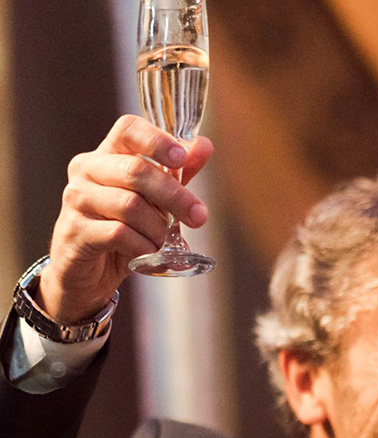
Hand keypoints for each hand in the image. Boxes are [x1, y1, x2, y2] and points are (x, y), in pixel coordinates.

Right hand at [39, 115, 212, 322]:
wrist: (89, 270)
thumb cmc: (123, 226)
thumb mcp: (154, 198)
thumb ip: (176, 172)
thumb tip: (204, 145)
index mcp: (108, 154)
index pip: (128, 129)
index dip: (156, 140)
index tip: (182, 158)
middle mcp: (87, 170)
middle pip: (136, 171)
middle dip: (175, 196)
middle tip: (199, 216)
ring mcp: (77, 199)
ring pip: (129, 205)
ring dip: (158, 228)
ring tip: (166, 242)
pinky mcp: (75, 231)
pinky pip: (118, 234)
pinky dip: (143, 246)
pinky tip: (150, 253)